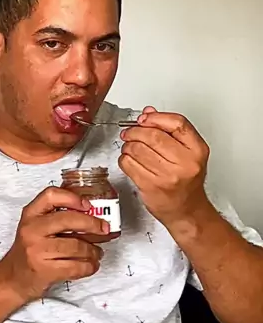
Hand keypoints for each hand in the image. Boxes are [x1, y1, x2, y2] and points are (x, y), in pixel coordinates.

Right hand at [0, 187, 109, 302]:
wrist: (13, 278)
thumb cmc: (30, 250)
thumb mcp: (35, 226)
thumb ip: (56, 215)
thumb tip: (92, 212)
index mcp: (30, 214)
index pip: (51, 195)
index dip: (72, 198)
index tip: (88, 204)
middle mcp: (32, 229)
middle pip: (68, 220)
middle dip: (92, 224)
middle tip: (104, 228)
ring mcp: (37, 250)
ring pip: (76, 246)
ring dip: (93, 250)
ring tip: (97, 252)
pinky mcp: (45, 270)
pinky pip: (76, 267)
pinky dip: (89, 266)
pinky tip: (91, 264)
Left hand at [118, 106, 209, 225]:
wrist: (187, 210)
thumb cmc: (187, 180)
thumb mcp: (189, 152)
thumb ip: (169, 129)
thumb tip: (149, 112)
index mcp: (197, 150)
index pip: (177, 123)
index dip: (156, 117)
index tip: (144, 118)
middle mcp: (185, 163)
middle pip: (153, 135)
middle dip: (136, 131)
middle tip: (130, 132)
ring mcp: (168, 176)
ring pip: (138, 149)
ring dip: (128, 145)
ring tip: (130, 146)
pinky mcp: (151, 187)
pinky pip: (129, 165)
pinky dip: (125, 159)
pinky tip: (130, 160)